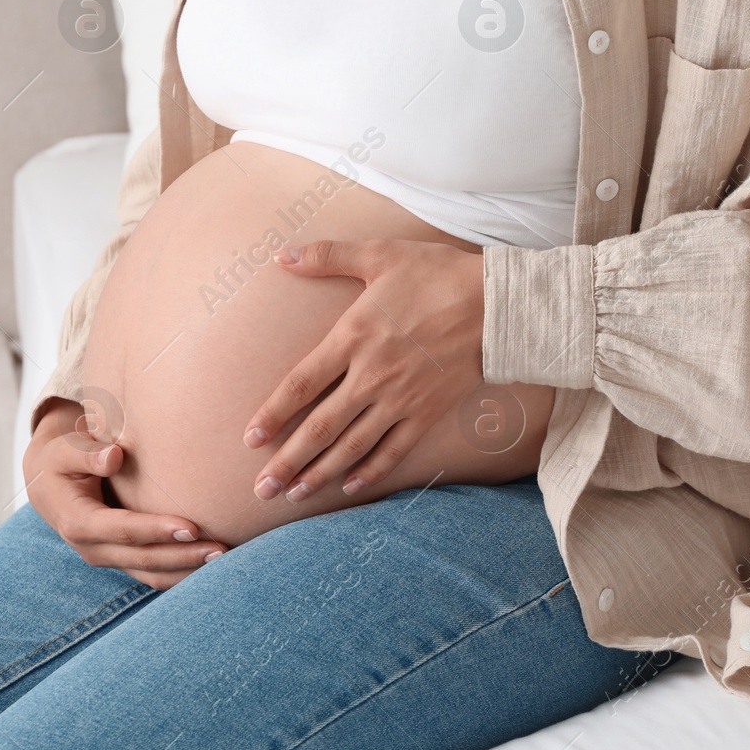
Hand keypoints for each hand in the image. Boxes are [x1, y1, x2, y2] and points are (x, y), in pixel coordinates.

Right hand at [24, 398, 226, 589]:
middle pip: (143, 559)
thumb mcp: (64, 451)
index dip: (156, 530)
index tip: (191, 527)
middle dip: (183, 557)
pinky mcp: (122, 559)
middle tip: (221, 549)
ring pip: (151, 574)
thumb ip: (86, 453)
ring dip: (187, 570)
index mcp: (78, 522)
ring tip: (225, 560)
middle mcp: (92, 549)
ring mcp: (108, 558)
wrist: (49, 484)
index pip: (123, 530)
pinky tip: (210, 565)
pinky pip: (154, 574)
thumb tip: (115, 455)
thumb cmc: (61, 460)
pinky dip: (182, 573)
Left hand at [243, 239, 484, 501]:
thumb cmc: (437, 274)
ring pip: (352, 446)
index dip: (273, 415)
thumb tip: (281, 255)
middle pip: (320, 427)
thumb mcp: (379, 254)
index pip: (300, 385)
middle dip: (287, 461)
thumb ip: (327, 256)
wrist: (499, 303)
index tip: (250, 439)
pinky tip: (350, 486)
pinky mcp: (428, 412)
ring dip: (320, 474)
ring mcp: (401, 399)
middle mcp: (372, 376)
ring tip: (293, 495)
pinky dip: (371, 471)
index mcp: (353, 338)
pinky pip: (393, 450)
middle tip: (260, 489)